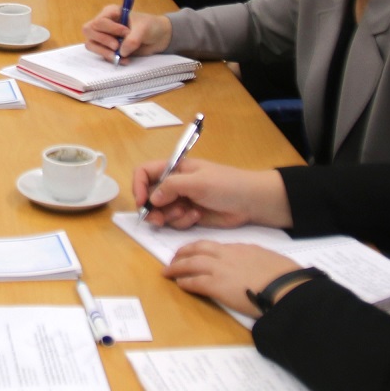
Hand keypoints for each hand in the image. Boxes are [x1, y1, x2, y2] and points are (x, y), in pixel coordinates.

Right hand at [84, 6, 170, 59]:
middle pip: (89, 31)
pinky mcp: (108, 48)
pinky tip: (125, 60)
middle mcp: (104, 23)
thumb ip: (133, 39)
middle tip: (117, 46)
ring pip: (91, 44)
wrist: (158, 38)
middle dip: (103, 40)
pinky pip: (101, 55)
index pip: (100, 21)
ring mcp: (104, 36)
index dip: (110, 29)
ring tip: (119, 56)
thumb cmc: (150, 26)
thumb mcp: (144, 29)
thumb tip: (121, 51)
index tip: (126, 33)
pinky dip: (111, 59)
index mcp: (110, 12)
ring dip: (104, 52)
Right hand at [130, 158, 291, 230]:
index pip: (145, 172)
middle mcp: (175, 183)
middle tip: (159, 219)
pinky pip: (175, 221)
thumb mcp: (198, 182)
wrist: (251, 202)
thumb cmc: (226, 185)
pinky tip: (197, 217)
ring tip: (187, 214)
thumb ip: (171, 186)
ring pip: (161, 211)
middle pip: (149, 195)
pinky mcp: (189, 215)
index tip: (142, 202)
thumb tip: (151, 198)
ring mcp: (181, 200)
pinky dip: (182, 222)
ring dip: (170, 216)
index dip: (138, 186)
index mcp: (175, 168)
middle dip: (153, 208)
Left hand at [163, 242, 303, 310]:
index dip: (200, 249)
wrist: (285, 287)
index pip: (214, 245)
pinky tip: (180, 284)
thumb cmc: (284, 276)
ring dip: (177, 267)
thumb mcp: (268, 259)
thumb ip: (255, 259)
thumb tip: (253, 263)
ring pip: (192, 263)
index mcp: (240, 248)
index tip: (193, 252)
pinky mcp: (217, 286)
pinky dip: (185, 282)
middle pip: (198, 249)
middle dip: (183, 253)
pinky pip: (195, 282)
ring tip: (168, 271)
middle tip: (175, 258)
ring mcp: (221, 270)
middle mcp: (227, 255)